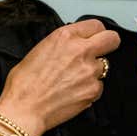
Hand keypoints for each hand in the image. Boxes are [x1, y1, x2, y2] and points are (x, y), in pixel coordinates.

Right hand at [0, 19, 120, 135]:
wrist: (24, 109)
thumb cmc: (24, 84)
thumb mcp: (39, 50)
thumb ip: (61, 45)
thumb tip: (71, 47)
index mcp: (65, 36)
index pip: (96, 25)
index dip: (95, 33)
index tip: (94, 38)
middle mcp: (81, 50)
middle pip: (112, 39)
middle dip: (108, 44)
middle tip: (99, 52)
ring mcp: (90, 71)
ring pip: (104, 66)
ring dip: (93, 71)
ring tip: (74, 80)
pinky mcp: (93, 90)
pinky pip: (99, 86)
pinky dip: (89, 89)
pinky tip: (73, 93)